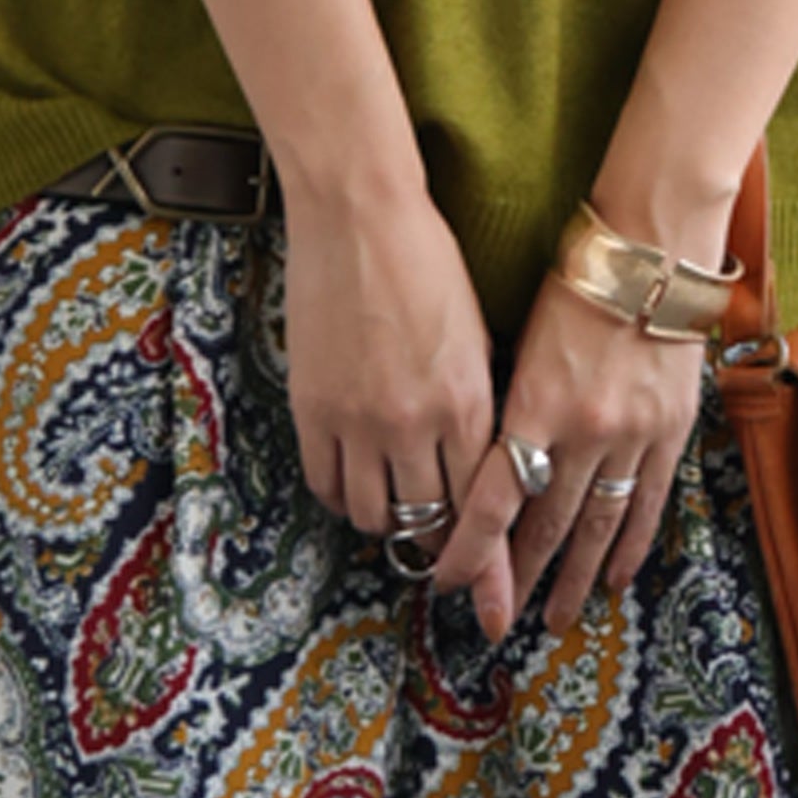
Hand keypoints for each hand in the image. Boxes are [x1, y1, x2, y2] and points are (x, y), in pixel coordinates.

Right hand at [281, 180, 495, 546]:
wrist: (358, 215)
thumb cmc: (427, 261)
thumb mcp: (477, 334)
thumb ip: (480, 406)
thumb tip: (487, 464)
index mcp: (468, 401)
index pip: (481, 506)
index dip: (484, 553)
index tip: (487, 582)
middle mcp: (414, 421)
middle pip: (429, 521)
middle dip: (438, 545)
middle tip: (439, 548)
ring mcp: (357, 419)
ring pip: (374, 513)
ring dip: (389, 521)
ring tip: (396, 507)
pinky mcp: (310, 408)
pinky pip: (324, 484)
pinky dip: (342, 497)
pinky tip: (354, 484)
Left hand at [428, 259, 707, 644]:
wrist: (652, 252)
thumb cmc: (572, 282)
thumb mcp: (520, 341)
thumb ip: (507, 407)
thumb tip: (482, 465)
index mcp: (533, 402)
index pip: (493, 499)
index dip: (470, 549)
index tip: (449, 582)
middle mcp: (583, 429)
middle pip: (543, 524)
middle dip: (517, 578)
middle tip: (498, 620)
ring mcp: (632, 435)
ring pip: (596, 526)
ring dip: (572, 578)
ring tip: (555, 618)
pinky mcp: (670, 431)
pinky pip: (647, 503)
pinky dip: (629, 545)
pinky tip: (614, 578)